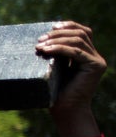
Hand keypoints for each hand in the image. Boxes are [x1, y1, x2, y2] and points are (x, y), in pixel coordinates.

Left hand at [37, 21, 106, 136]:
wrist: (65, 111)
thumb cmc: (55, 92)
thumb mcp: (54, 67)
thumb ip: (55, 53)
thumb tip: (42, 38)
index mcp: (86, 55)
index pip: (82, 32)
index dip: (67, 25)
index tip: (50, 27)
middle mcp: (94, 56)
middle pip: (80, 33)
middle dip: (59, 33)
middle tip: (40, 39)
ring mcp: (97, 61)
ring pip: (78, 40)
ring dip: (57, 40)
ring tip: (40, 45)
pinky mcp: (95, 66)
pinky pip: (76, 51)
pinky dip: (59, 48)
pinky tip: (46, 50)